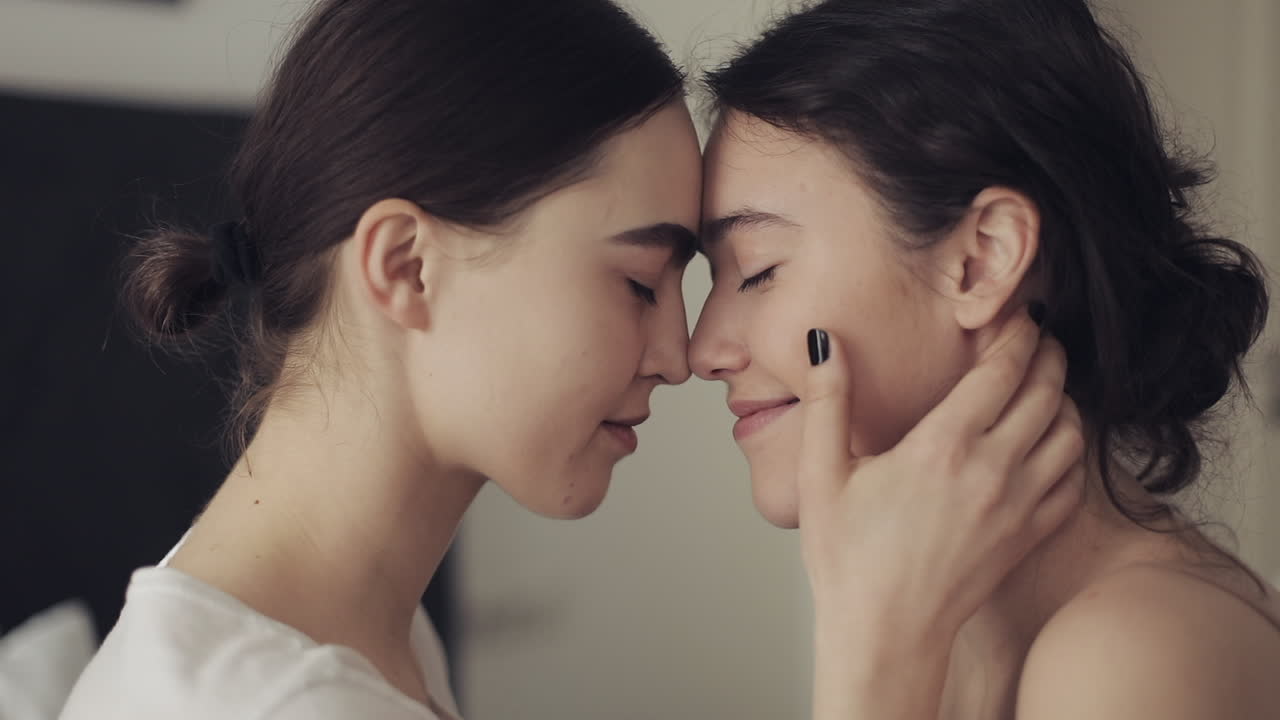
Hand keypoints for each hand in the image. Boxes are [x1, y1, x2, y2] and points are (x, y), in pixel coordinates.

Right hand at [799, 309, 1083, 718]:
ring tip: (1045, 385)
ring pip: (1072, 433)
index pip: (1003, 369)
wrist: (884, 632)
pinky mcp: (1029, 537)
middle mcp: (992, 470)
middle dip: (1048, 354)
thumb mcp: (821, 474)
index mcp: (942, 446)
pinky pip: (1074, 481)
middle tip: (1039, 336)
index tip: (1020, 314)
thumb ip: (827, 401)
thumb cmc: (847, 558)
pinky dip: (1072, 452)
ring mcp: (1018, 506)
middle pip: (1048, 391)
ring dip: (1065, 400)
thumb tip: (823, 342)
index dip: (1019, 332)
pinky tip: (1051, 444)